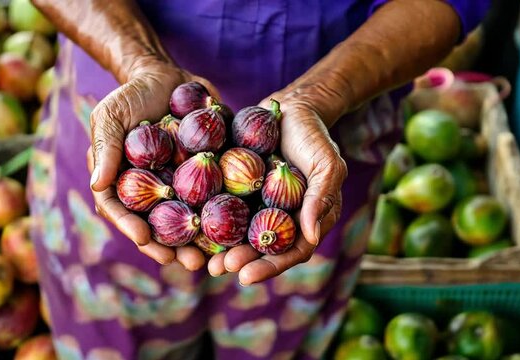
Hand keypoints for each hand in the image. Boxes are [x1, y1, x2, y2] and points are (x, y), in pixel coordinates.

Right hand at [88, 58, 216, 270]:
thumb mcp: (110, 117)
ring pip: (188, 219)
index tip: (145, 239)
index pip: (123, 212)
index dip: (132, 228)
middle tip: (190, 264)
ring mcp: (178, 184)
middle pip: (159, 226)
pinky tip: (239, 228)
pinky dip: (225, 214)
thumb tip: (97, 185)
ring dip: (201, 242)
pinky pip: (215, 196)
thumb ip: (106, 149)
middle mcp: (151, 190)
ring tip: (215, 259)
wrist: (164, 75)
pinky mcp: (205, 174)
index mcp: (124, 183)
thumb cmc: (130, 96)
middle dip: (173, 247)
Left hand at [208, 98, 347, 284]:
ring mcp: (258, 204)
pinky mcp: (238, 189)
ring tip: (201, 259)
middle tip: (217, 268)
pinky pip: (223, 207)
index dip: (269, 266)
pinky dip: (210, 219)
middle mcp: (281, 217)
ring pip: (240, 233)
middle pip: (261, 248)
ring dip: (222, 248)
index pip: (290, 251)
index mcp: (306, 220)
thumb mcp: (326, 163)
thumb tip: (310, 236)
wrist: (292, 107)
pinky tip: (192, 226)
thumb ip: (321, 197)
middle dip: (240, 261)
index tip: (245, 276)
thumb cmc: (315, 136)